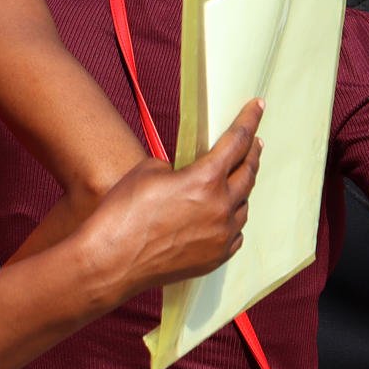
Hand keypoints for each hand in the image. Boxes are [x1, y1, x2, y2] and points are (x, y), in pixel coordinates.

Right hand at [80, 99, 263, 300]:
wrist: (109, 263)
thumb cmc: (122, 213)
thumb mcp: (148, 170)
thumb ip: (179, 166)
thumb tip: (188, 174)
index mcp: (205, 179)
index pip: (238, 140)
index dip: (250, 119)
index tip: (259, 105)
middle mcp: (220, 207)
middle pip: (248, 173)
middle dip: (252, 153)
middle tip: (255, 142)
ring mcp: (221, 236)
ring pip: (243, 205)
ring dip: (241, 189)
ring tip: (237, 179)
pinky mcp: (215, 258)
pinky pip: (234, 233)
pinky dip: (231, 220)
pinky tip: (225, 214)